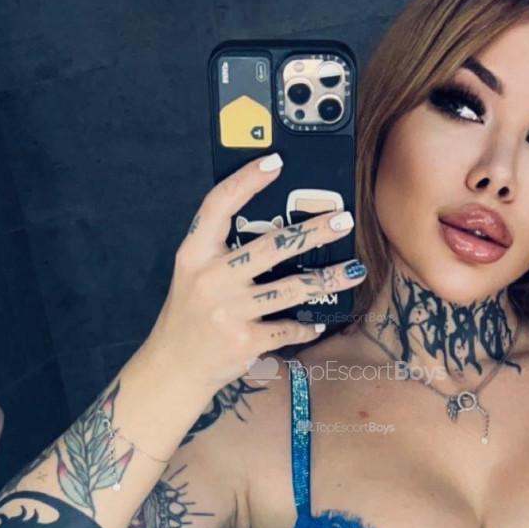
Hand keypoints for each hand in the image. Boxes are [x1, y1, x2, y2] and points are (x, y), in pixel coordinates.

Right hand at [145, 152, 363, 390]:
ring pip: (292, 288)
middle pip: (271, 246)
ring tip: (353, 269)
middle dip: (313, 231)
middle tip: (343, 220)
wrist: (175, 366)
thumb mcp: (194, 274)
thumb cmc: (191, 314)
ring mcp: (229, 311)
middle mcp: (211, 278)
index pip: (219, 206)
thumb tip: (276, 226)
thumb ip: (222, 250)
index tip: (275, 162)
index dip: (246, 181)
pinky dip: (306, 325)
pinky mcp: (245, 340)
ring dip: (328, 279)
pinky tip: (319, 320)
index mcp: (195, 254)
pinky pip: (288, 327)